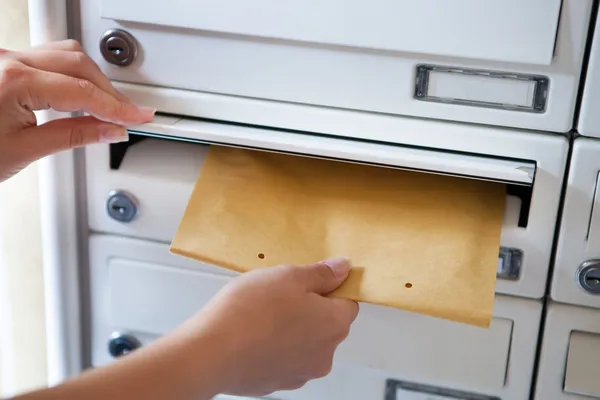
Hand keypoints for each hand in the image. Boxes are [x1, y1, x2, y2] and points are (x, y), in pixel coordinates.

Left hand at [0, 40, 154, 181]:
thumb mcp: (23, 150)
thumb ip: (73, 136)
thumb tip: (110, 130)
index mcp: (13, 81)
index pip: (83, 91)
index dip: (118, 107)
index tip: (140, 116)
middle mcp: (7, 61)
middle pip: (79, 64)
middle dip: (109, 91)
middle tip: (130, 115)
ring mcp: (4, 60)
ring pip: (65, 55)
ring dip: (92, 79)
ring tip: (109, 107)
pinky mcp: (3, 65)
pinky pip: (48, 58)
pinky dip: (73, 75)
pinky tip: (81, 93)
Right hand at [10, 259, 358, 399]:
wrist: (200, 353)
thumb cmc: (239, 316)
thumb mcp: (284, 275)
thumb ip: (318, 271)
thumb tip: (341, 266)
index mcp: (327, 324)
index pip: (348, 298)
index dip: (334, 279)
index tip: (326, 267)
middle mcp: (316, 350)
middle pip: (322, 316)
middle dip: (306, 296)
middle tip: (281, 276)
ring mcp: (291, 366)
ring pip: (297, 331)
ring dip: (283, 313)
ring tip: (257, 295)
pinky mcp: (264, 373)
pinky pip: (273, 346)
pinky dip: (264, 330)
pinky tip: (243, 317)